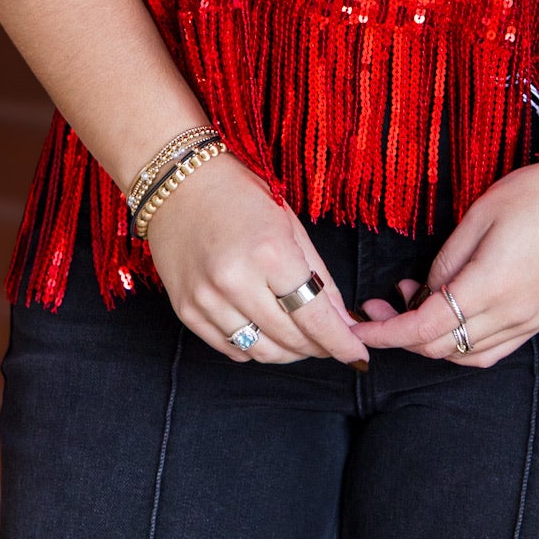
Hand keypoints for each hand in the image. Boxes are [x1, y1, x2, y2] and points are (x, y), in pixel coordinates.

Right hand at [143, 152, 369, 367]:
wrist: (180, 184)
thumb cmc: (240, 196)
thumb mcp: (291, 226)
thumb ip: (319, 276)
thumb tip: (343, 320)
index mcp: (270, 253)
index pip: (314, 316)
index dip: (340, 342)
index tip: (358, 353)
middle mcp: (235, 281)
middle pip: (289, 338)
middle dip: (318, 347)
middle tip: (331, 342)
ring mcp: (206, 299)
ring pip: (260, 351)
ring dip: (288, 353)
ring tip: (301, 340)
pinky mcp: (186, 311)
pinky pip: (229, 349)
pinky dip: (254, 348)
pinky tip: (266, 332)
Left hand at [355, 153, 538, 368]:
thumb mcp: (481, 214)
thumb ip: (447, 258)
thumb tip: (426, 290)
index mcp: (490, 287)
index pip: (423, 328)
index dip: (385, 332)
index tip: (357, 326)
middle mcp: (510, 315)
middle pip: (440, 347)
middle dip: (401, 334)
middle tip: (379, 304)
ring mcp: (528, 322)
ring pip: (465, 355)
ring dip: (431, 340)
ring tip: (413, 302)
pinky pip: (491, 350)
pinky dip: (461, 345)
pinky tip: (450, 318)